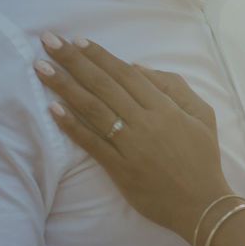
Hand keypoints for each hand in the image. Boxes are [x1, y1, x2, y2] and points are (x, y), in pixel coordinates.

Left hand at [36, 34, 226, 242]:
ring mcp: (130, 146)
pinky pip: (92, 143)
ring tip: (41, 68)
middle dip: (73, 60)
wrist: (202, 205)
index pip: (125, 74)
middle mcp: (145, 122)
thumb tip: (139, 68)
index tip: (77, 41)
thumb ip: (175, 87)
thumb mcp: (202, 115)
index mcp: (165, 107)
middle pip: (103, 84)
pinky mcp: (120, 169)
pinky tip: (53, 109)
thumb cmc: (203, 159)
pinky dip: (72, 126)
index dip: (99, 56)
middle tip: (48, 41)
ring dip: (64, 86)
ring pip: (93, 109)